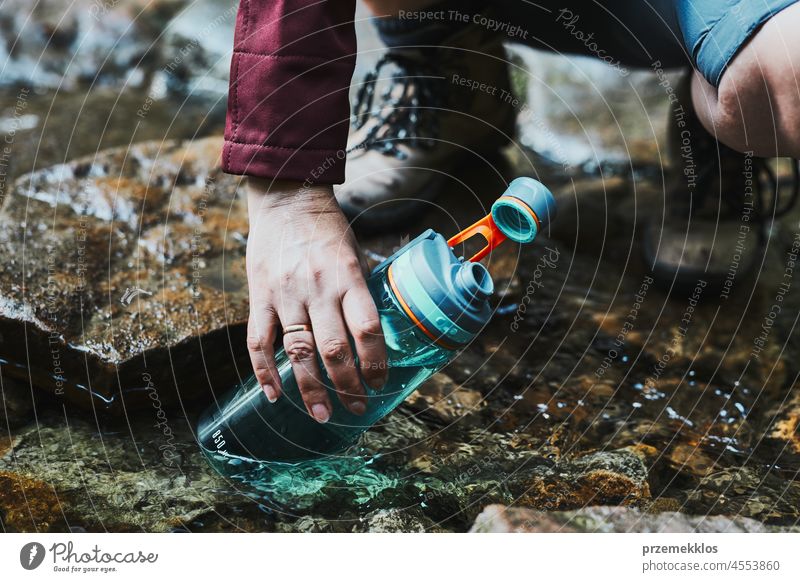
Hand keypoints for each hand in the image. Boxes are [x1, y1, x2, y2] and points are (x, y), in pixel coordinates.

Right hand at [245, 178, 387, 422]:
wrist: (286, 199)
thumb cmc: (327, 230)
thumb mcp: (355, 255)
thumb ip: (360, 294)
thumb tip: (372, 339)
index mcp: (348, 277)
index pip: (367, 330)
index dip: (375, 363)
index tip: (380, 385)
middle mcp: (318, 288)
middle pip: (334, 350)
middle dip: (347, 386)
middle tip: (356, 409)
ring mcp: (286, 294)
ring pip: (298, 352)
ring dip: (311, 389)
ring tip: (322, 415)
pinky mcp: (260, 296)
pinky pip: (259, 341)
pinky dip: (264, 372)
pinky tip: (274, 395)